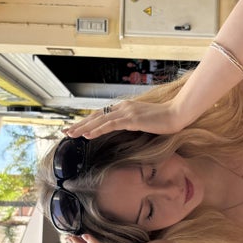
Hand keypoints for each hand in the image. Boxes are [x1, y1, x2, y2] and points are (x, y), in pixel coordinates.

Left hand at [64, 99, 185, 139]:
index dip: (87, 121)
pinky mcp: (131, 119)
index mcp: (125, 107)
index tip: (76, 128)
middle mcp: (123, 107)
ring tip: (71, 134)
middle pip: (96, 115)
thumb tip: (124, 130)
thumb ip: (133, 123)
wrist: (177, 114)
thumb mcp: (145, 121)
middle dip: (79, 124)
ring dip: (83, 127)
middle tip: (66, 131)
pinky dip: (97, 130)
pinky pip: (110, 125)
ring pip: (99, 120)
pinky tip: (88, 135)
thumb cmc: (164, 120)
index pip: (102, 114)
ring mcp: (127, 112)